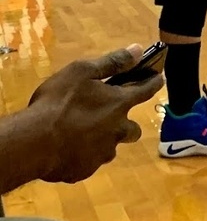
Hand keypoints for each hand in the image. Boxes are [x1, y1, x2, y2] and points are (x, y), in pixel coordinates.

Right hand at [29, 44, 163, 183]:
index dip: (153, 83)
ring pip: (110, 147)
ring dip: (102, 141)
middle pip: (132, 129)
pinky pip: (88, 162)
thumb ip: (112, 62)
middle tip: (109, 118)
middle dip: (125, 124)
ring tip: (81, 135)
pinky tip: (64, 150)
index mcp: (119, 104)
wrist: (32, 143)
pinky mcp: (84, 171)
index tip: (159, 80)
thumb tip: (138, 50)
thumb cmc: (57, 103)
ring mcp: (102, 154)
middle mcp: (117, 131)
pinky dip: (81, 155)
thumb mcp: (81, 72)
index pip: (146, 91)